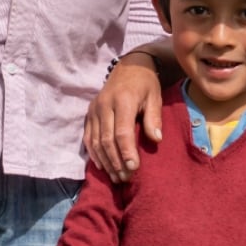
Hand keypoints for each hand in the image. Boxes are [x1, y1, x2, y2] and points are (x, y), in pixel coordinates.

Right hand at [86, 53, 165, 178]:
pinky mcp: (89, 114)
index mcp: (123, 101)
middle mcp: (104, 105)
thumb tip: (156, 140)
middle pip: (107, 140)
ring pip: (96, 141)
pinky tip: (102, 166)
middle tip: (126, 178)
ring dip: (106, 162)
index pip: (122, 132)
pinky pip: (88, 138)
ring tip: (116, 177)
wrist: (128, 67)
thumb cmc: (145, 84)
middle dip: (116, 162)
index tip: (134, 168)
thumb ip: (154, 118)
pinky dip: (94, 154)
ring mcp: (94, 110)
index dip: (127, 152)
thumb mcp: (155, 97)